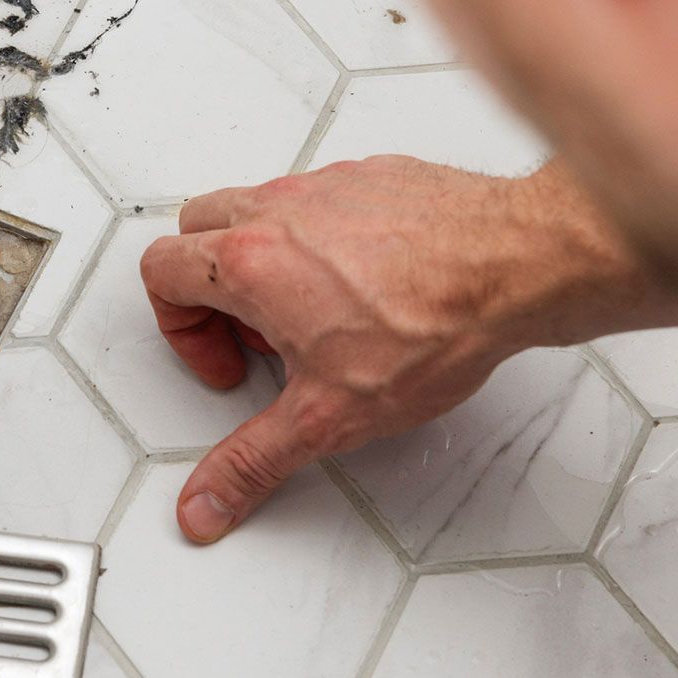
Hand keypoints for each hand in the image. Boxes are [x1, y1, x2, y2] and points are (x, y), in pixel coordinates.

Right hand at [141, 156, 677, 543]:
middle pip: (196, 231)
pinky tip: (362, 284)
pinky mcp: (372, 177)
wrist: (517, 267)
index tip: (230, 363)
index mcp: (248, 262)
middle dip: (209, 289)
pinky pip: (318, 198)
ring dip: (262, 260)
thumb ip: (253, 461)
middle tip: (256, 337)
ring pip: (256, 208)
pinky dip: (320, 238)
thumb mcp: (327, 417)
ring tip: (309, 314)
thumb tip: (206, 500)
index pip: (161, 273)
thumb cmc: (435, 323)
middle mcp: (279, 211)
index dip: (181, 330)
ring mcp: (325, 186)